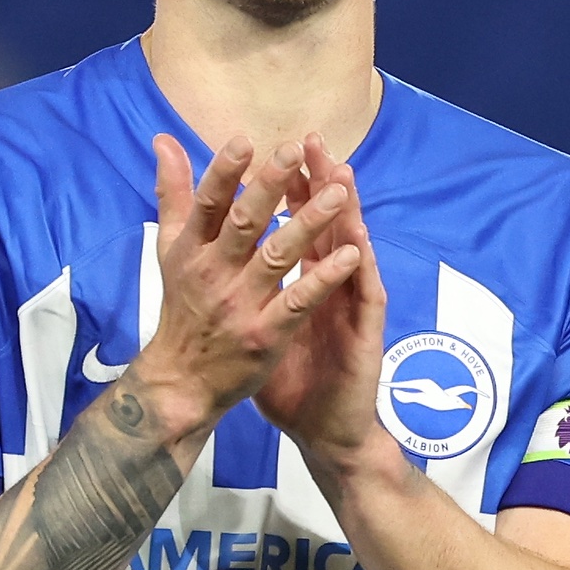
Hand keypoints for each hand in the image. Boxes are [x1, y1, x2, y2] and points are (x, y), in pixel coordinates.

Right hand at [134, 133, 362, 437]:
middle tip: (293, 150)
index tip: (245, 141)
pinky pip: (299, 302)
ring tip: (337, 194)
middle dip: (268, 186)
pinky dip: (324, 278)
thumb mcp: (168, 249)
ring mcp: (240, 305)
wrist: (180, 382)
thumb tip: (164, 140)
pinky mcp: (265, 335)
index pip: (207, 204)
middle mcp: (212, 273)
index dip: (223, 172)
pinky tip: (351, 256)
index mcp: (190, 249)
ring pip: (277, 257)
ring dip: (309, 224)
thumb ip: (172, 193)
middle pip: (243, 223)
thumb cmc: (182, 306)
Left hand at [254, 134, 387, 460]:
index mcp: (302, 277)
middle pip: (325, 223)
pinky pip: (362, 295)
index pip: (292, 221)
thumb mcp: (256, 323)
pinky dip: (360, 268)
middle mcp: (329, 282)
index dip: (281, 188)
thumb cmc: (292, 374)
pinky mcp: (364, 332)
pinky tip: (357, 245)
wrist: (325, 428)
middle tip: (309, 142)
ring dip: (347, 213)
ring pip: (350, 248)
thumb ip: (236, 285)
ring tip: (341, 176)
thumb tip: (206, 258)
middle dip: (316, 183)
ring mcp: (349, 304)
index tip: (264, 147)